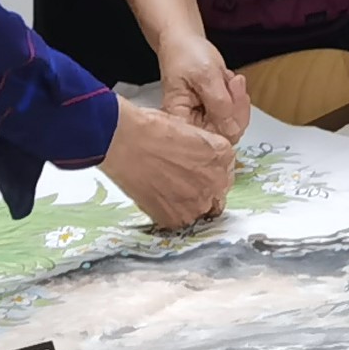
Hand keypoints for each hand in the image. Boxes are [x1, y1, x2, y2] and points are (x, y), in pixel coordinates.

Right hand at [101, 96, 236, 227]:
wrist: (123, 141)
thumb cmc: (148, 128)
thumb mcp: (185, 129)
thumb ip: (201, 149)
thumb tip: (196, 161)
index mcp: (222, 155)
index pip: (225, 172)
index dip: (207, 172)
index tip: (195, 172)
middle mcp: (216, 181)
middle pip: (216, 193)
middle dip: (200, 188)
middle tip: (177, 181)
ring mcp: (197, 203)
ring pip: (198, 210)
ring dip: (185, 203)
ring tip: (163, 189)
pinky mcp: (176, 218)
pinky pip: (177, 220)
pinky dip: (167, 212)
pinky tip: (154, 196)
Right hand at [155, 35, 253, 141]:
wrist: (186, 43)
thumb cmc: (186, 55)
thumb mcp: (205, 75)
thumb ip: (219, 103)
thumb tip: (231, 129)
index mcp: (179, 121)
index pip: (206, 142)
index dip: (225, 127)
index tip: (230, 101)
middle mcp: (192, 127)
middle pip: (224, 136)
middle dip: (235, 107)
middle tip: (234, 83)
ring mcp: (206, 122)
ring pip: (234, 125)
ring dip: (238, 100)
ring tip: (229, 80)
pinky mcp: (217, 115)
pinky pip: (236, 116)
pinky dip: (239, 98)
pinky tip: (230, 83)